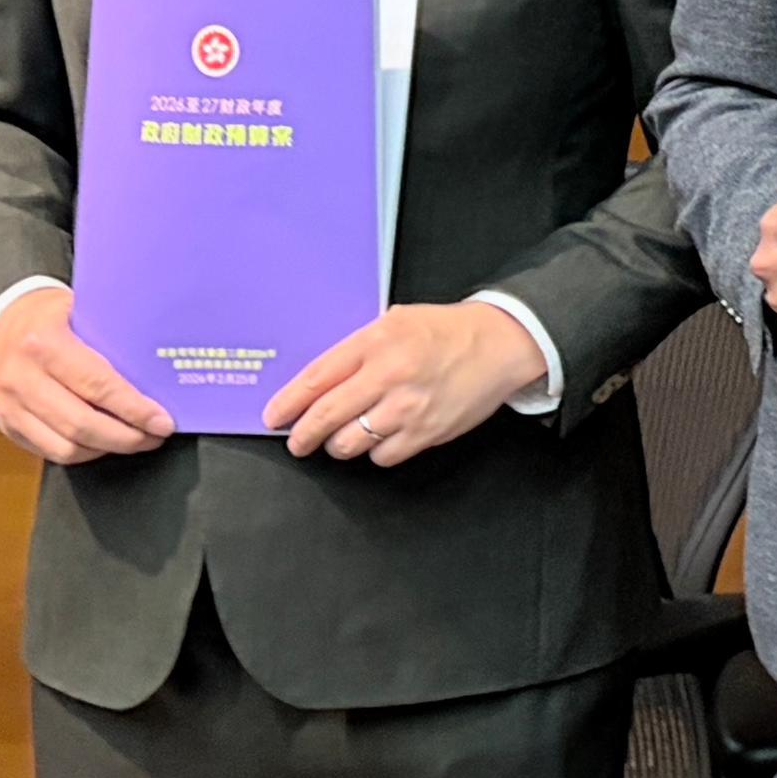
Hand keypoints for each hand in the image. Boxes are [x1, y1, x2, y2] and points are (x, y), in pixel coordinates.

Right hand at [0, 284, 171, 465]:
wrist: (1, 322)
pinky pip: (50, 452)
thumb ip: (111, 336)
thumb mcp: (80, 308)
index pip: (97, 385)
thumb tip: (160, 368)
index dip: (134, 409)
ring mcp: (10, 405)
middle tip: (155, 436)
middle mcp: (22, 377)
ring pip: (65, 447)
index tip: (163, 421)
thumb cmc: (52, 315)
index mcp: (44, 343)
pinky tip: (104, 444)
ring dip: (106, 450)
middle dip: (126, 437)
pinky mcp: (8, 425)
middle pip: (81, 424)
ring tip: (136, 441)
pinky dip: (83, 454)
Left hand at [264, 302, 545, 464]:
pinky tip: (380, 438)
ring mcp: (408, 408)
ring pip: (350, 443)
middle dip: (303, 435)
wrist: (501, 344)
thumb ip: (359, 347)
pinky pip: (383, 456)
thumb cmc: (448, 330)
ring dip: (338, 445)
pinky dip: (375, 452)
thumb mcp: (397, 320)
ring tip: (341, 438)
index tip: (274, 416)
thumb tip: (320, 381)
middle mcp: (389, 375)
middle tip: (297, 441)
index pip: (317, 378)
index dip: (289, 403)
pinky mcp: (426, 433)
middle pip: (326, 416)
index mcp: (377, 342)